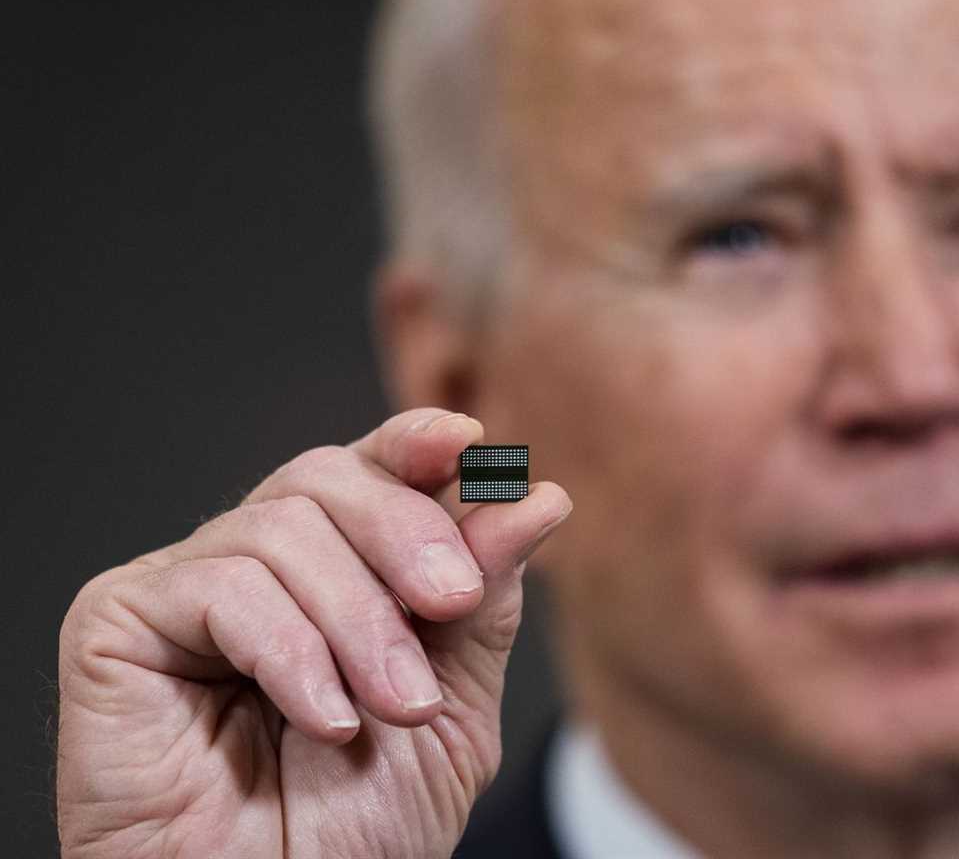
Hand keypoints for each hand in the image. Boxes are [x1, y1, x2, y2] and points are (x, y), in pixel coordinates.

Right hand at [55, 409, 571, 857]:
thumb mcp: (455, 707)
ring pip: (279, 528)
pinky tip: (324, 717)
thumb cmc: (355, 830)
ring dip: (360, 621)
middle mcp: (257, 566)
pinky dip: (290, 650)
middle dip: (405, 533)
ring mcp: (184, 588)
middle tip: (452, 601)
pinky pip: (218, 585)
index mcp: (333, 572)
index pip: (367, 470)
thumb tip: (535, 497)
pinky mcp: (118, 622)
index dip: (415, 443)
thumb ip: (486, 600)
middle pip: (325, 477)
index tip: (471, 444)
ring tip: (397, 707)